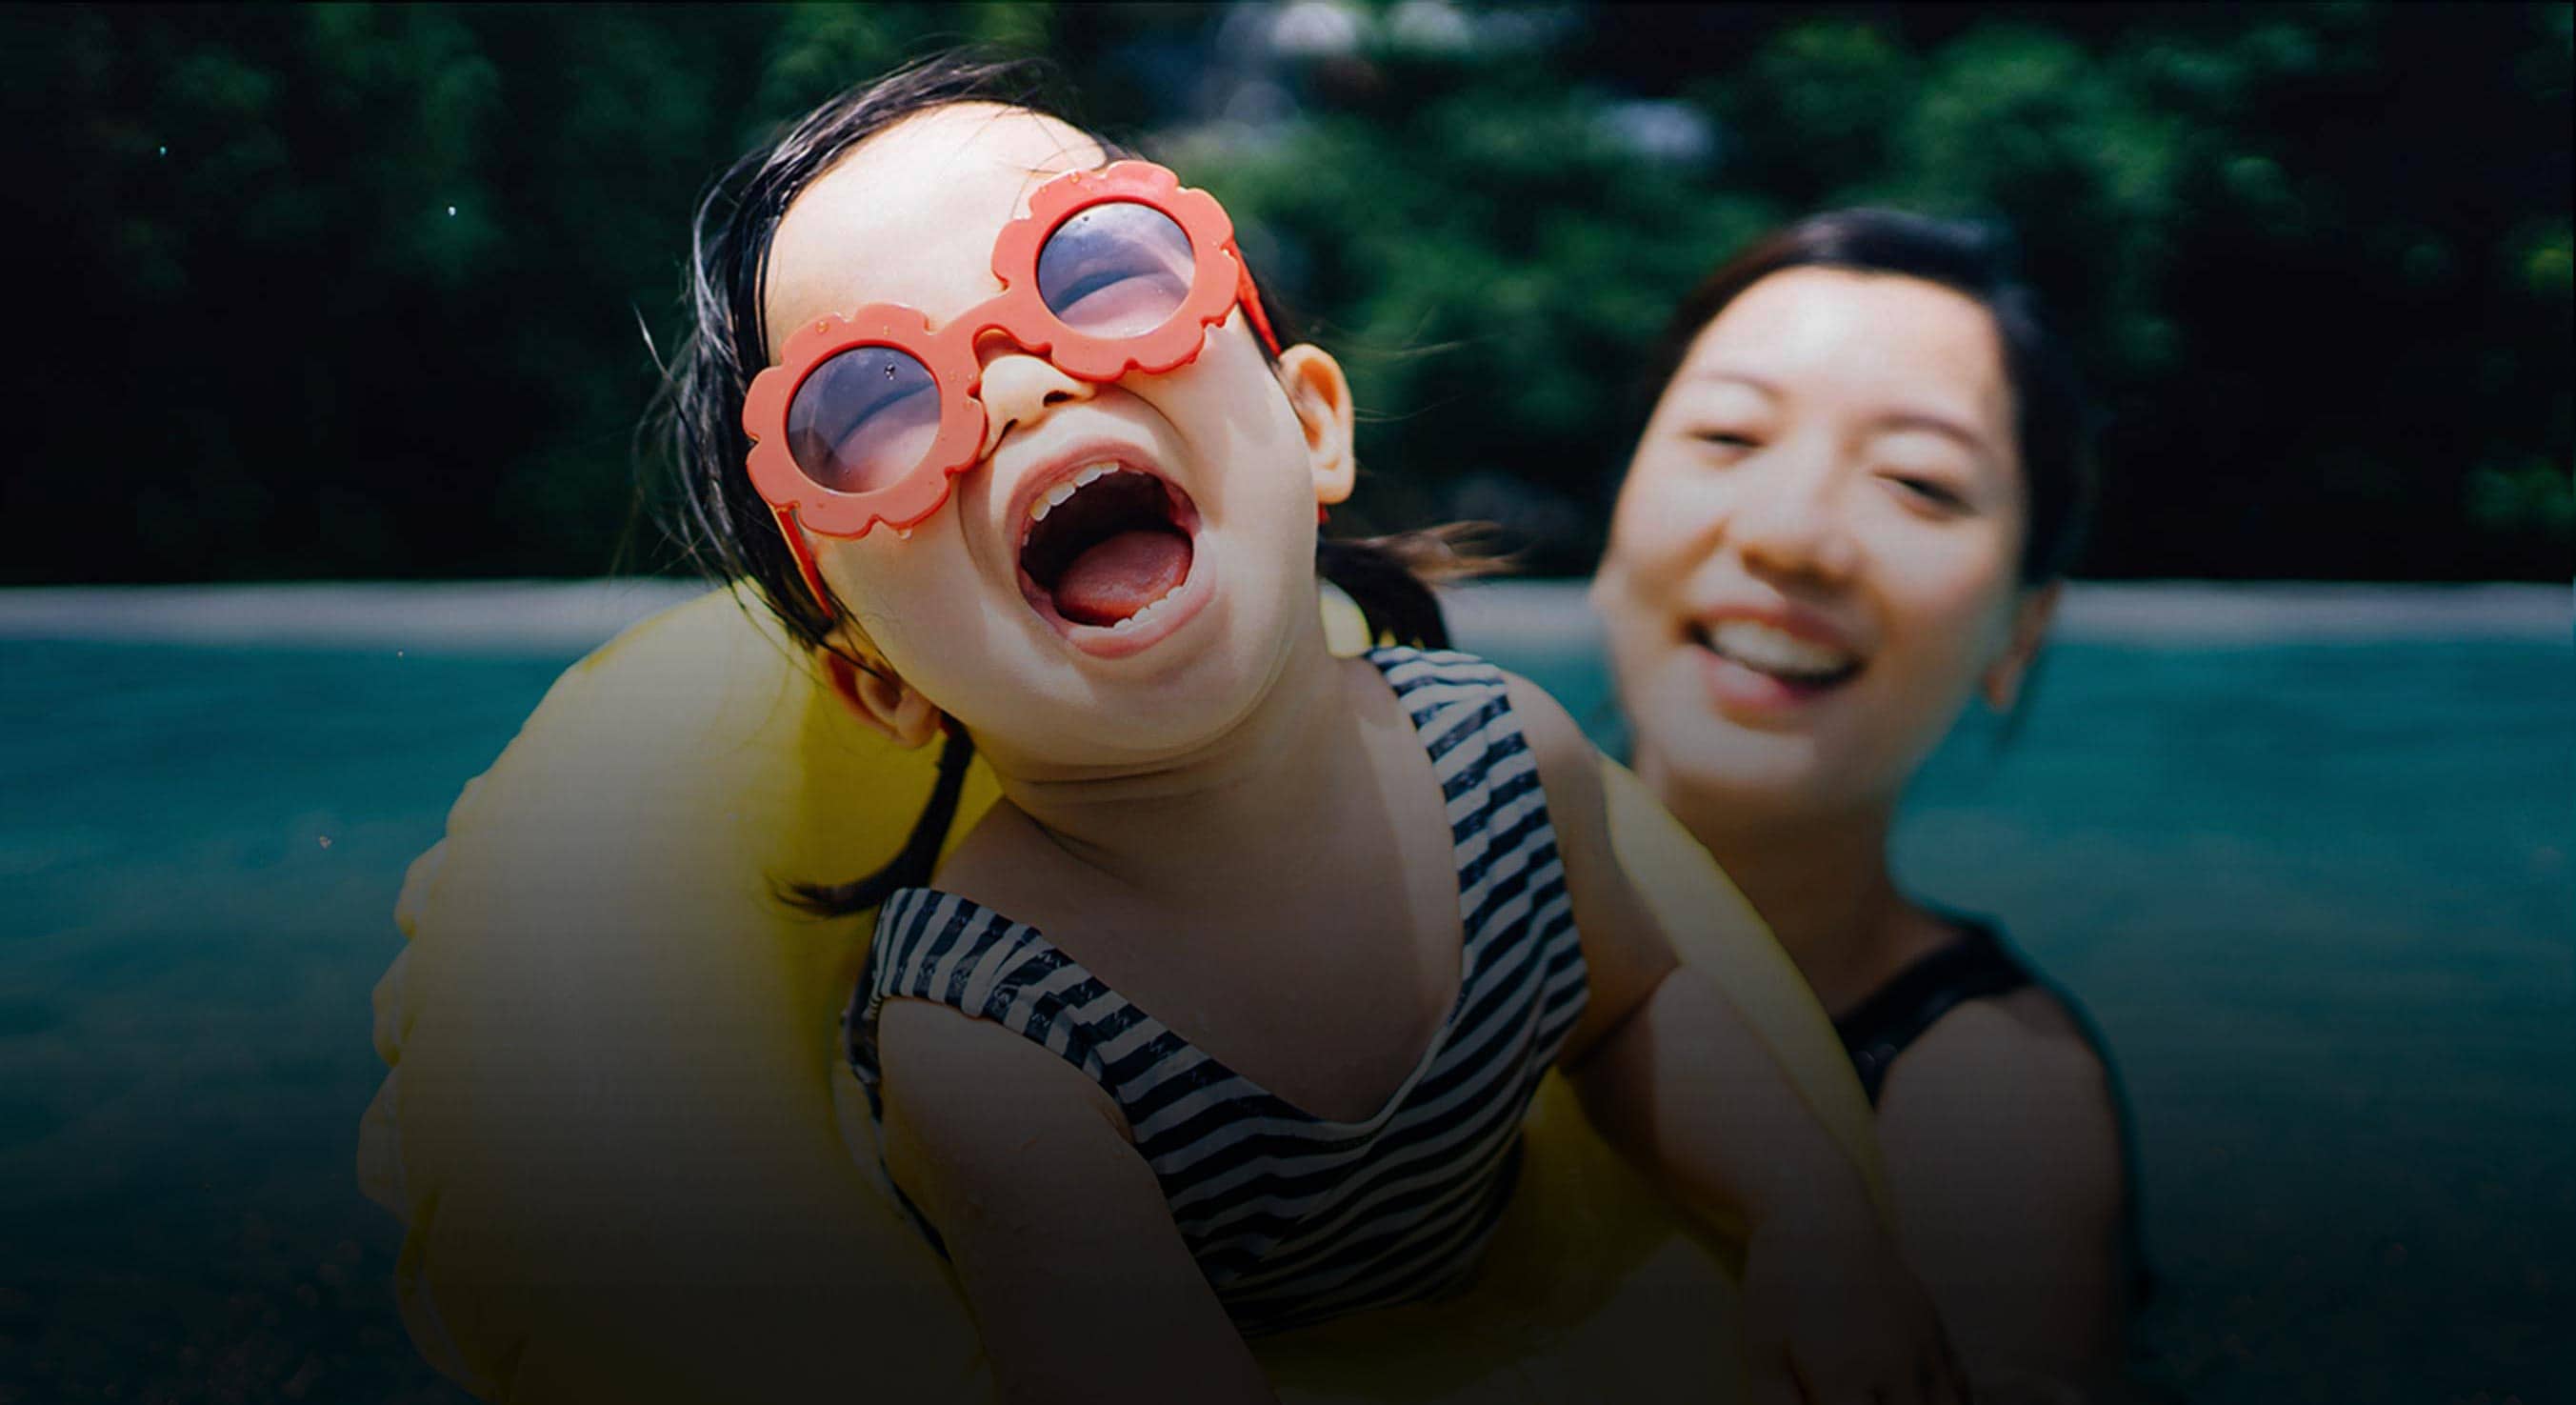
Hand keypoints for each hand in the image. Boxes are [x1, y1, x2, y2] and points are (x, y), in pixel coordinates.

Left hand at [1737, 1209, 1968, 1404]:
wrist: (1819, 1216)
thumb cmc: (1780, 1286)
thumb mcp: (1761, 1350)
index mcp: (1845, 1376)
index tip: (1826, 1404)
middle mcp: (1896, 1368)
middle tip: (1853, 1399)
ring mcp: (1924, 1349)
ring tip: (1883, 1400)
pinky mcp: (1938, 1333)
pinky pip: (1962, 1391)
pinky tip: (1916, 1403)